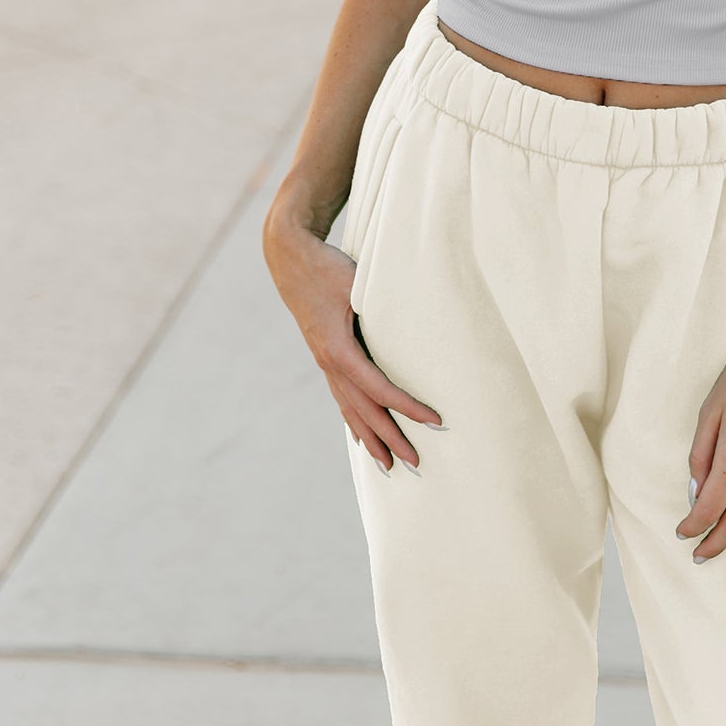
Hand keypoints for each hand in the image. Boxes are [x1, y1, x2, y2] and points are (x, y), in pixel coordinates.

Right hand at [262, 212, 442, 473]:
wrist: (290, 258)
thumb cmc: (328, 267)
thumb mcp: (356, 283)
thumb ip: (380, 305)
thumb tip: (413, 323)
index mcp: (339, 350)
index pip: (380, 389)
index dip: (407, 407)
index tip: (435, 421)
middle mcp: (330, 363)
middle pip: (365, 410)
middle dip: (391, 438)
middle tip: (417, 463)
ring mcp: (324, 362)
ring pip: (350, 410)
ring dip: (371, 439)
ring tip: (389, 467)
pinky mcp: (324, 356)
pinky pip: (341, 397)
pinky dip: (354, 420)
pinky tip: (361, 437)